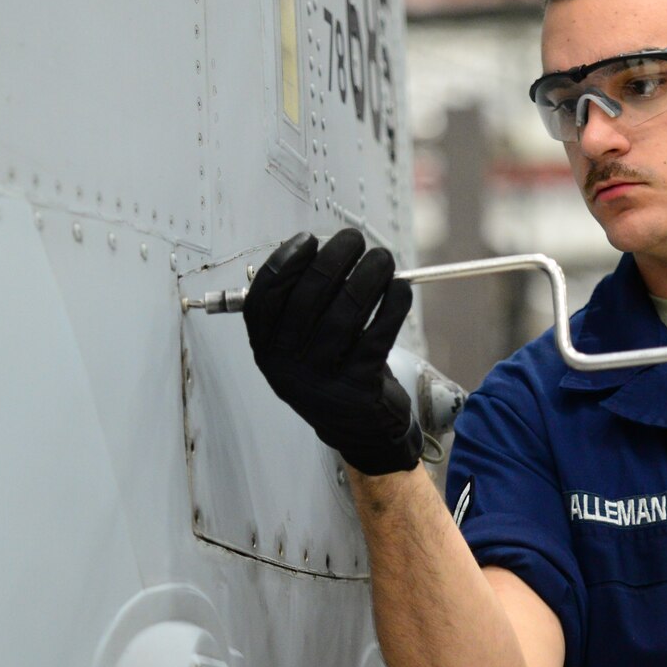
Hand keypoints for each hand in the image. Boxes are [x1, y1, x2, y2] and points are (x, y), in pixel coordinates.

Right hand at [242, 228, 421, 475]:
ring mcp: (321, 379)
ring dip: (368, 276)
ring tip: (382, 258)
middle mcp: (287, 366)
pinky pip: (378, 334)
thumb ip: (302, 302)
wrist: (358, 427)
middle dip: (335, 259)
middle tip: (355, 240)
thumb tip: (327, 249)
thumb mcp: (301, 343)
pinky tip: (400, 288)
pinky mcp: (358, 386)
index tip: (309, 239)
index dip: (286, 262)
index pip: (266, 297)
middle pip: (308, 298)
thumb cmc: (330, 370)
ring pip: (346, 313)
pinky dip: (392, 304)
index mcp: (266, 349)